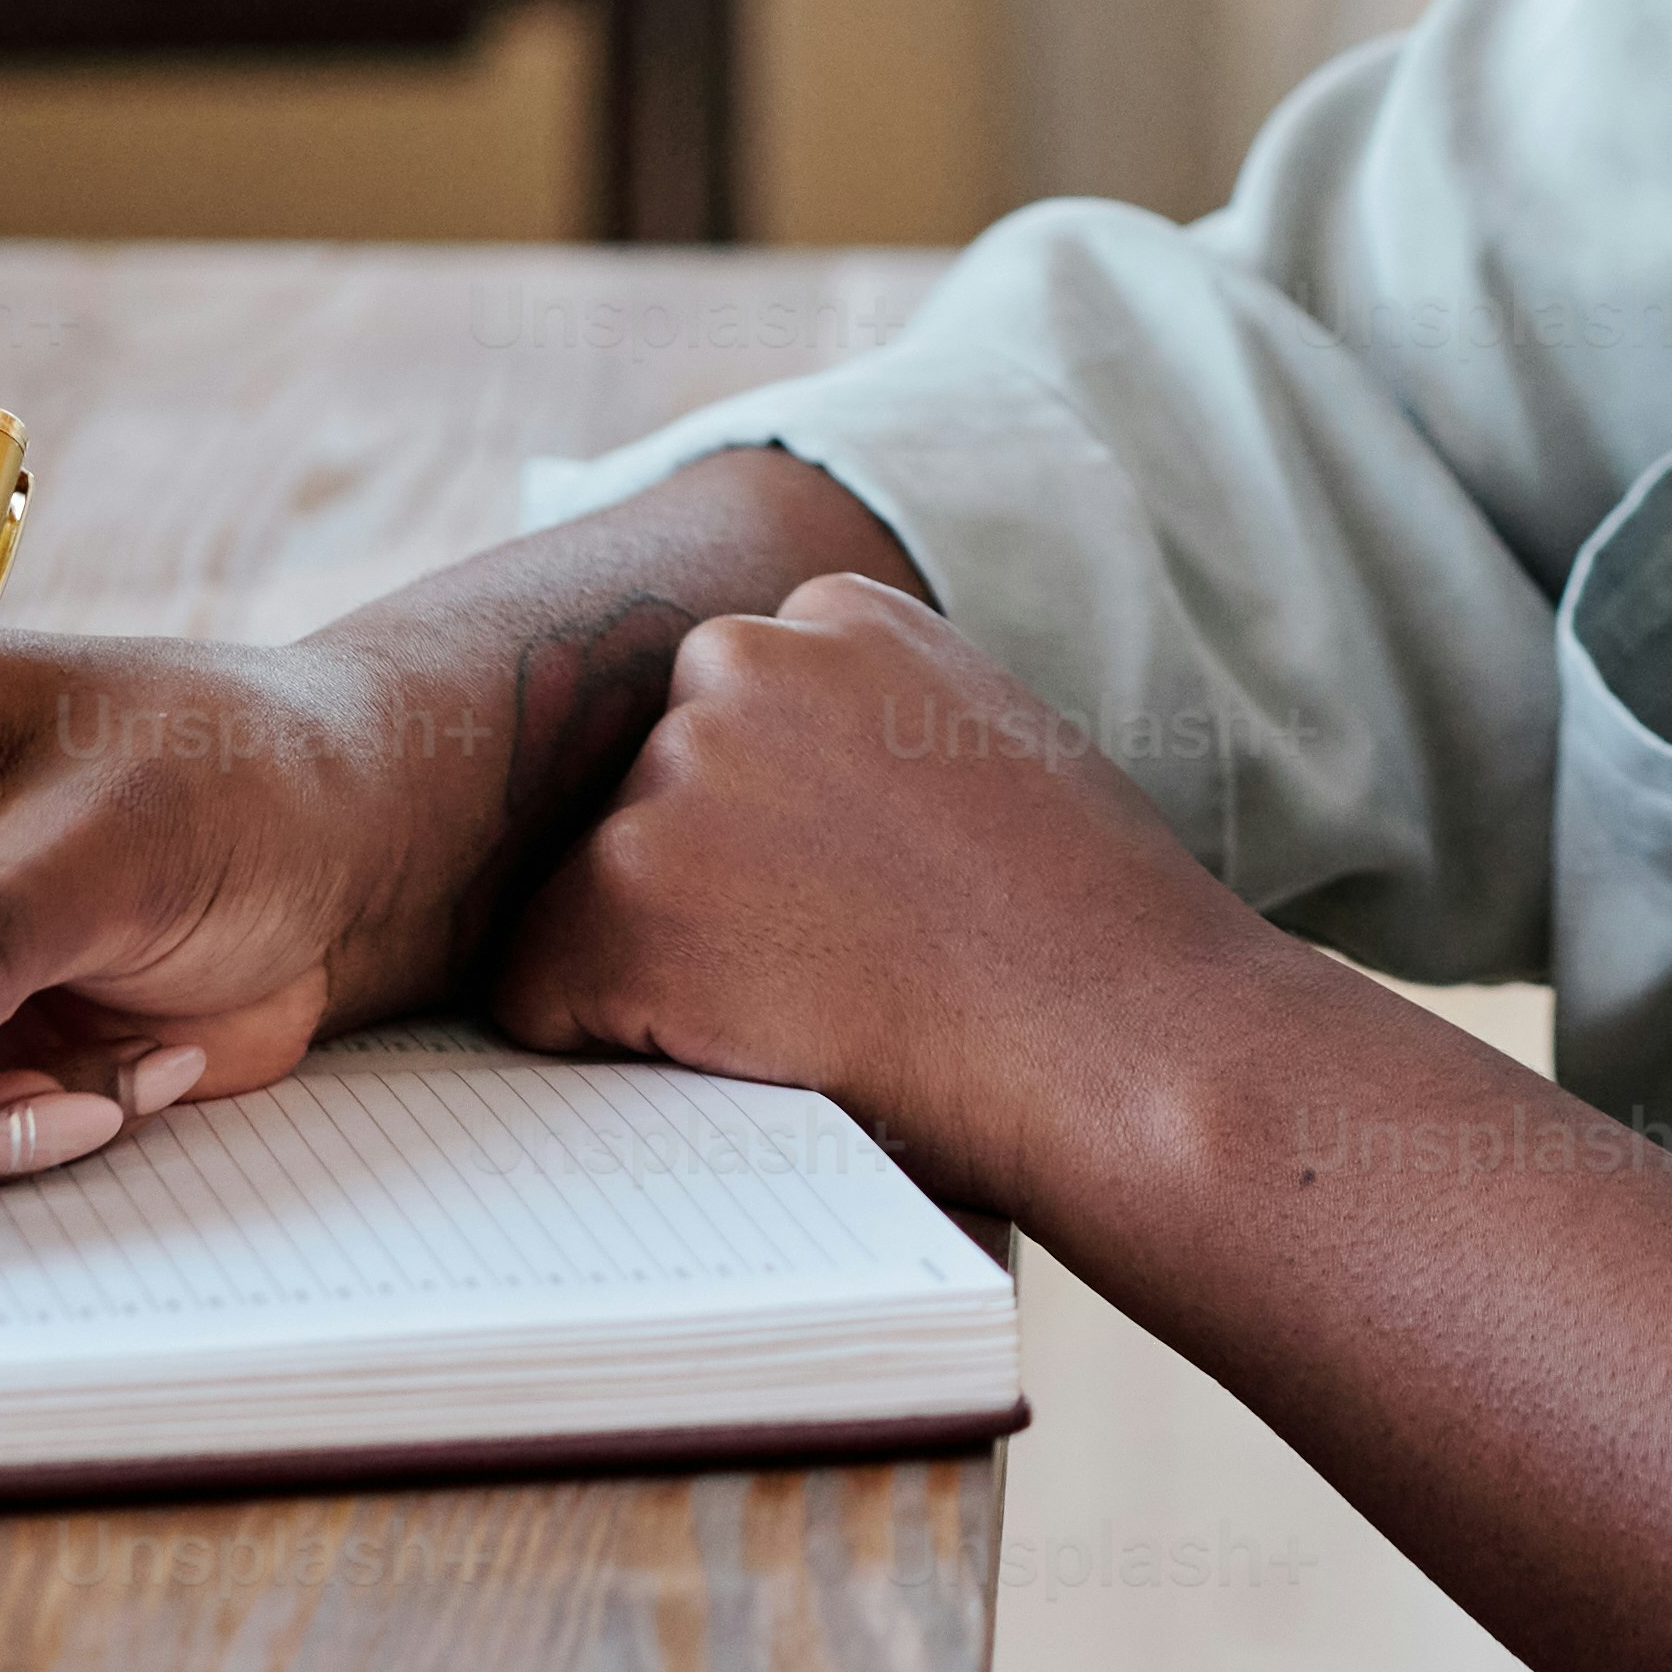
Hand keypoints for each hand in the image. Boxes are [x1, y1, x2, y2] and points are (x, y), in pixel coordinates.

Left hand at [487, 573, 1269, 1219]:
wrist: (1138, 1045)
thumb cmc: (1095, 934)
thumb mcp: (989, 747)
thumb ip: (869, 731)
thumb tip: (771, 801)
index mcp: (839, 611)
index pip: (727, 718)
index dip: (776, 833)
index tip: (854, 896)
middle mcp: (744, 660)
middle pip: (647, 794)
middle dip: (705, 884)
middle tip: (834, 967)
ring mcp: (681, 773)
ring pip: (590, 888)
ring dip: (661, 963)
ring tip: (816, 1016)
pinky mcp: (630, 895)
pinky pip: (534, 987)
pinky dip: (598, 1042)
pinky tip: (736, 1060)